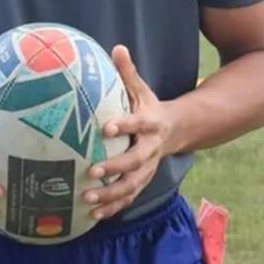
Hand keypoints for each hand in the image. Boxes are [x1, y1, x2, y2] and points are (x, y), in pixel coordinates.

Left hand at [83, 45, 170, 220]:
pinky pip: (128, 198)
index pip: (138, 124)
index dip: (125, 125)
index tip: (106, 127)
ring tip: (88, 200)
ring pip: (132, 186)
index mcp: (150, 123)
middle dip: (115, 168)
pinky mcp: (142, 181)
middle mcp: (150, 149)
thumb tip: (117, 47)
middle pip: (135, 162)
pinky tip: (93, 216)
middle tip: (92, 171)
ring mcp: (148, 169)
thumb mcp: (141, 89)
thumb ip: (128, 72)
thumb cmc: (148, 107)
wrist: (175, 130)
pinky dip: (113, 208)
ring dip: (111, 195)